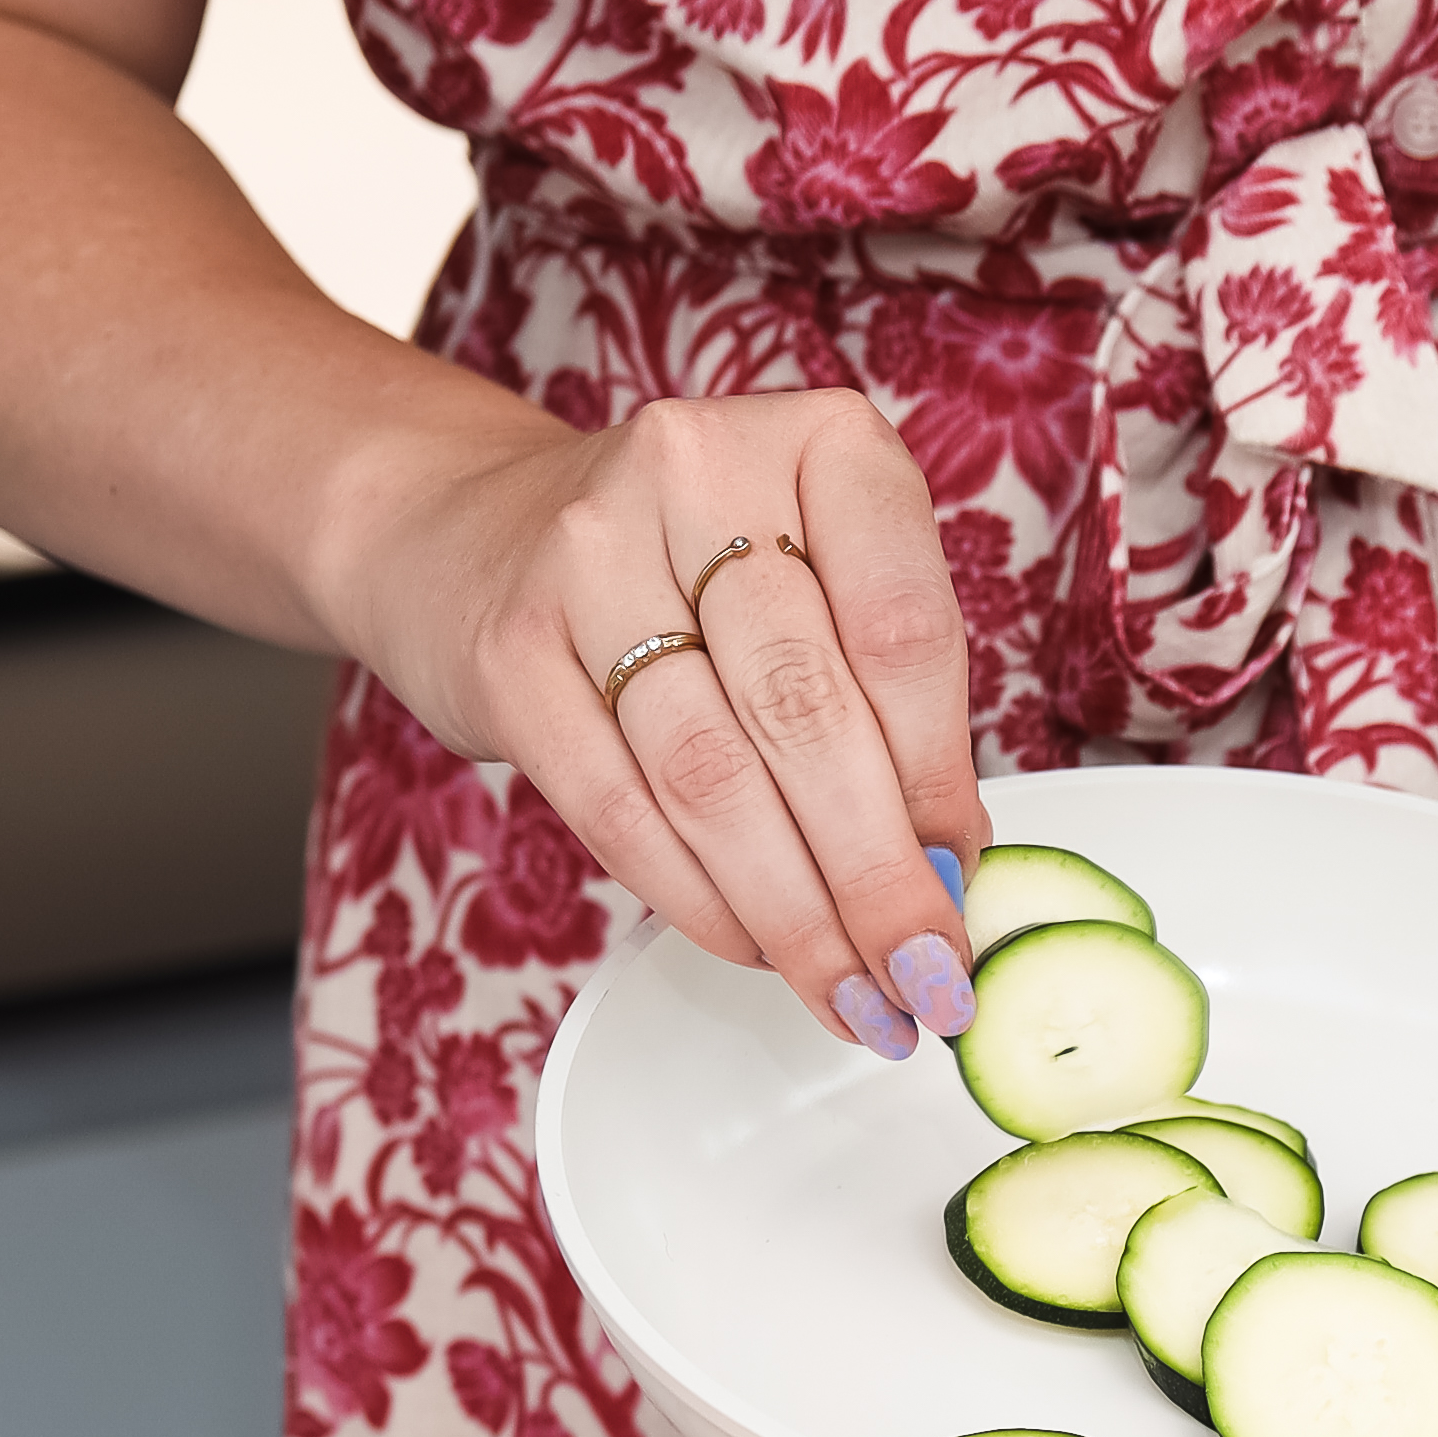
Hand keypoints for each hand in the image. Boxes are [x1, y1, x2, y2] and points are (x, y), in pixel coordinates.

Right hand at [309, 389, 995, 1053]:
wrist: (473, 529)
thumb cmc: (689, 567)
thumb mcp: (819, 582)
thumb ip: (890, 700)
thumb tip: (950, 869)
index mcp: (822, 444)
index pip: (904, 632)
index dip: (939, 783)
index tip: (964, 884)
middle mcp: (698, 472)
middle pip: (808, 713)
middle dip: (876, 876)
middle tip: (923, 978)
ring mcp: (587, 556)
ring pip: (713, 775)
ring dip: (794, 912)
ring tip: (851, 992)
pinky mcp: (509, 652)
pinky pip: (619, 808)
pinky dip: (697, 899)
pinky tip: (752, 947)